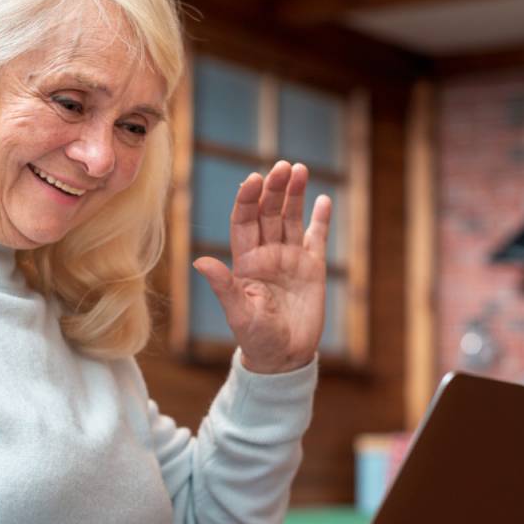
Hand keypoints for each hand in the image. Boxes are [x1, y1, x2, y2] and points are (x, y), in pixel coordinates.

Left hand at [194, 161, 330, 373]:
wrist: (284, 357)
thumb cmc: (256, 338)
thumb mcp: (238, 313)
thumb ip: (223, 286)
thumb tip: (200, 262)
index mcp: (245, 261)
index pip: (244, 221)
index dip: (247, 199)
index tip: (253, 179)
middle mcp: (266, 254)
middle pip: (268, 213)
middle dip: (274, 189)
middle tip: (283, 167)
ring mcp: (290, 258)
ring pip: (291, 218)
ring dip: (295, 195)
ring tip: (300, 169)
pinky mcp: (312, 268)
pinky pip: (316, 237)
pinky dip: (320, 219)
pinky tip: (322, 199)